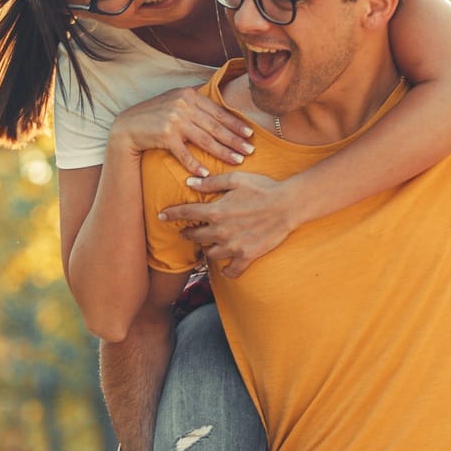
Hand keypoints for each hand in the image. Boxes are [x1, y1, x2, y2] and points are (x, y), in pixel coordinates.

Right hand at [110, 86, 256, 177]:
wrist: (128, 125)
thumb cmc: (155, 115)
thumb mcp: (175, 101)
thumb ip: (195, 103)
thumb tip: (220, 105)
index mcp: (189, 95)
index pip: (218, 112)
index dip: (236, 124)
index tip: (250, 134)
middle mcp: (183, 105)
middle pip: (215, 126)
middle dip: (235, 140)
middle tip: (250, 151)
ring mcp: (174, 120)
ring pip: (205, 140)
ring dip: (223, 152)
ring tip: (237, 161)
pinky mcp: (165, 135)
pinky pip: (184, 153)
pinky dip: (195, 164)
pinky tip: (206, 173)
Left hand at [155, 172, 296, 277]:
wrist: (288, 205)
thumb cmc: (263, 188)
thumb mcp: (236, 179)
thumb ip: (211, 182)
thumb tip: (189, 182)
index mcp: (216, 211)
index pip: (186, 213)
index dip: (171, 215)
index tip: (162, 216)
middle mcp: (221, 231)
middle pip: (195, 237)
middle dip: (189, 234)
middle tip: (188, 232)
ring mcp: (233, 246)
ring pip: (210, 255)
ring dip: (208, 250)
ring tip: (209, 246)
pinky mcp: (247, 256)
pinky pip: (231, 271)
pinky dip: (227, 270)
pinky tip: (226, 266)